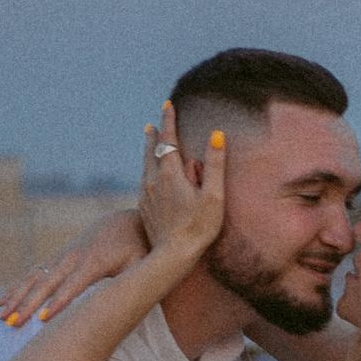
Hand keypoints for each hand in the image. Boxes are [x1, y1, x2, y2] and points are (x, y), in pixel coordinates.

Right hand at [0, 208, 146, 325]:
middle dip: (28, 304)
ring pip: (34, 278)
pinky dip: (15, 288)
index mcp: (96, 261)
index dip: (60, 301)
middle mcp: (74, 257)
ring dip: (15, 297)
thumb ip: (138, 279)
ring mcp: (62, 257)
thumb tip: (133, 298)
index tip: (44, 319)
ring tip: (0, 317)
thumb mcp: (144, 263)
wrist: (125, 222)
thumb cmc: (140, 249)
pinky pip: (31, 274)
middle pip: (47, 283)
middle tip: (12, 323)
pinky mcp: (56, 259)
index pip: (74, 284)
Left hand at [139, 99, 223, 260]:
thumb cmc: (199, 227)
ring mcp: (146, 195)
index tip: (167, 104)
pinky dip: (148, 169)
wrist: (172, 256)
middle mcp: (153, 181)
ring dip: (149, 150)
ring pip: (146, 165)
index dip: (169, 120)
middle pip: (152, 150)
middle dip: (154, 134)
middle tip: (153, 122)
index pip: (168, 139)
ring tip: (149, 140)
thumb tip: (216, 135)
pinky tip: (149, 174)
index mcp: (171, 174)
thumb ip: (215, 164)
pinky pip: (144, 181)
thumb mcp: (213, 195)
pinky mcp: (143, 208)